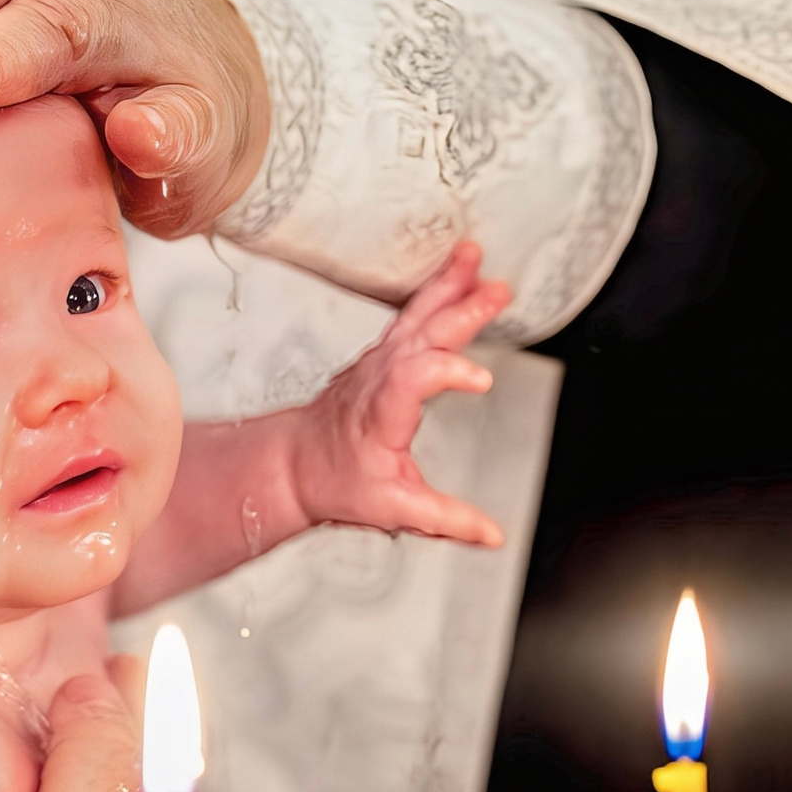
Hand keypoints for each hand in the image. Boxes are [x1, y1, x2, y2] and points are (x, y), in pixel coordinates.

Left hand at [288, 243, 509, 545]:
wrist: (294, 465)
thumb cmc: (336, 484)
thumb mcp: (391, 509)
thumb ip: (445, 519)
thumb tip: (491, 535)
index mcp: (380, 414)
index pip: (413, 380)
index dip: (446, 372)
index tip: (479, 377)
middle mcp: (377, 380)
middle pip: (420, 338)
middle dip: (458, 313)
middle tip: (497, 292)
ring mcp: (378, 363)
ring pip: (414, 317)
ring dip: (447, 286)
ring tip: (475, 256)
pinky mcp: (383, 355)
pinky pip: (412, 315)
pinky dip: (437, 289)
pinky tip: (460, 268)